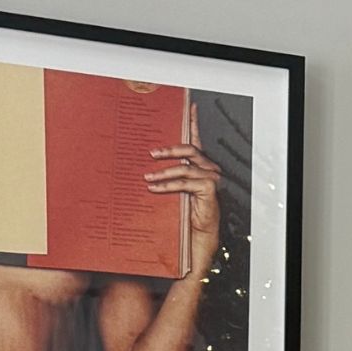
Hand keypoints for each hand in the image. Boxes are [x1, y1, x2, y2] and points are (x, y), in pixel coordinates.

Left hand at [144, 107, 221, 274]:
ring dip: (164, 171)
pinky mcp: (209, 193)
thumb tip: (140, 167)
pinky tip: (154, 189)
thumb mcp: (169, 195)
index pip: (195, 141)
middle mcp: (208, 172)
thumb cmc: (180, 221)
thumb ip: (163, 179)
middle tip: (151, 154)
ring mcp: (211, 182)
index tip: (189, 106)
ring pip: (187, 165)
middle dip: (170, 148)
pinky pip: (187, 182)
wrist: (194, 244)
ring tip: (147, 177)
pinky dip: (169, 184)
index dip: (193, 123)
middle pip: (191, 149)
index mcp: (199, 168)